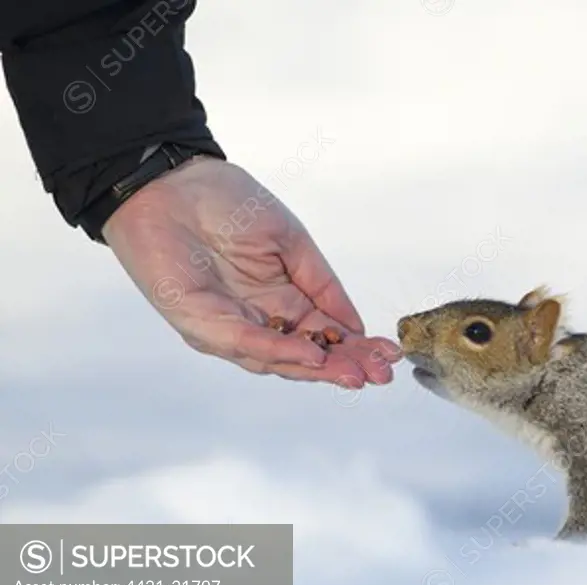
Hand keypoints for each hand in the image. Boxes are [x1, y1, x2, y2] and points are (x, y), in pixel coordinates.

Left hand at [102, 156, 400, 387]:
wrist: (171, 181)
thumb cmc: (226, 202)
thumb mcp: (291, 242)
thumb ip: (322, 286)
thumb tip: (356, 326)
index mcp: (281, 300)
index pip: (324, 334)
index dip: (357, 347)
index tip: (391, 356)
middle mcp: (257, 320)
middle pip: (305, 354)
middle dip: (344, 367)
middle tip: (380, 377)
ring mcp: (227, 326)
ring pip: (277, 359)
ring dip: (317, 369)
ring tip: (355, 374)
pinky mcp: (198, 322)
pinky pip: (244, 341)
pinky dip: (279, 349)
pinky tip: (312, 355)